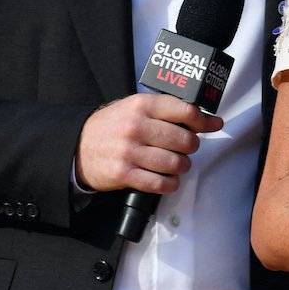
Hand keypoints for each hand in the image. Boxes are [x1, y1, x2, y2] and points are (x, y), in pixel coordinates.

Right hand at [74, 92, 224, 193]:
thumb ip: (169, 110)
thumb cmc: (113, 126)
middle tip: (186, 148)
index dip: (203, 121)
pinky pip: (159, 184)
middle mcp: (136, 127)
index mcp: (142, 105)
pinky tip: (167, 179)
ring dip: (182, 167)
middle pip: (184, 140)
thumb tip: (211, 120)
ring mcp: (129, 151)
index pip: (185, 111)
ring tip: (177, 164)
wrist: (77, 145)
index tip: (209, 126)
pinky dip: (169, 184)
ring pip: (175, 163)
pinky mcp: (123, 174)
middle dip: (191, 147)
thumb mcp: (136, 108)